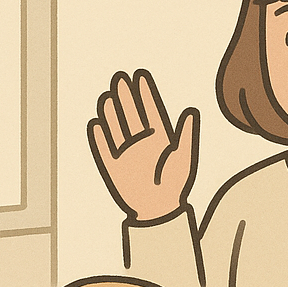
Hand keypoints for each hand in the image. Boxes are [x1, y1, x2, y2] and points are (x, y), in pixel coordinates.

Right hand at [88, 69, 199, 222]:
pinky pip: (104, 150)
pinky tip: (96, 125)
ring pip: (116, 128)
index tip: (140, 76)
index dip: (144, 93)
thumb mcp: (184, 157)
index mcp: (159, 138)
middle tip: (120, 78)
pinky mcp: (114, 168)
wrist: (160, 210)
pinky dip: (99, 139)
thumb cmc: (175, 185)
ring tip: (108, 96)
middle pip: (131, 115)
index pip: (149, 110)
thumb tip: (191, 112)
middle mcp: (141, 143)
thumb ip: (187, 135)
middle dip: (125, 97)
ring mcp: (126, 154)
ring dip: (111, 113)